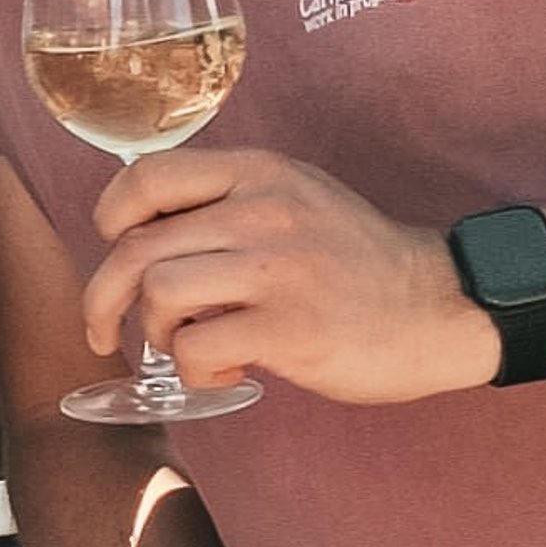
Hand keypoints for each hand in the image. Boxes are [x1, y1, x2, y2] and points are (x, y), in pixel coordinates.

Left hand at [85, 146, 500, 405]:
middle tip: (106, 331)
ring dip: (156, 335)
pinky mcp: (291, 328)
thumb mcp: (295, 198)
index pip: (146, 176)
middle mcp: (263, 211)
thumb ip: (227, 203)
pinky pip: (196, 349)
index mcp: (258, 173)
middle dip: (105, 300)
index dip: (110, 218)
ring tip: (188, 348)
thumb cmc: (357, 262)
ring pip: (159, 296)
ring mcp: (277, 270)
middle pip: (137, 249)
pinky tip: (226, 373)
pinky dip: (194, 372)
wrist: (440, 305)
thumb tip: (142, 235)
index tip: (113, 251)